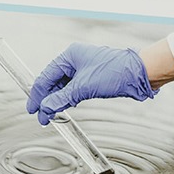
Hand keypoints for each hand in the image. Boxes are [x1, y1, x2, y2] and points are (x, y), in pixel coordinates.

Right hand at [26, 43, 155, 124]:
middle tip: (42, 117)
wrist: (141, 74)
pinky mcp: (95, 79)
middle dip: (47, 100)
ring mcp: (85, 69)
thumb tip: (46, 109)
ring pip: (65, 86)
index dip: (37, 95)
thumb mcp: (84, 87)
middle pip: (54, 82)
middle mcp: (75, 61)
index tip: (33, 110)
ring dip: (58, 100)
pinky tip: (67, 107)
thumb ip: (62, 98)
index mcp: (69, 56)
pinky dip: (70, 98)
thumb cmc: (115, 73)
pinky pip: (76, 89)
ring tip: (52, 115)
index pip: (46, 77)